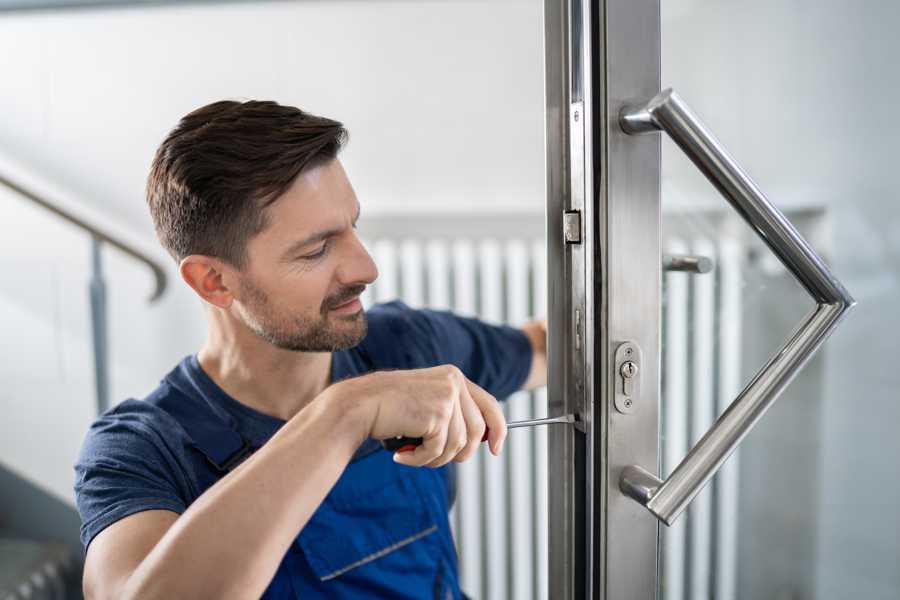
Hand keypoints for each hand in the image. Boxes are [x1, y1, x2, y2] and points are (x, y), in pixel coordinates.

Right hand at [336, 365, 506, 467]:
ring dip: (434, 458)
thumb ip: (452, 414)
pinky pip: (438, 451)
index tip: (497, 449)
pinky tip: (402, 454)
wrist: (358, 405)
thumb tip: (481, 440)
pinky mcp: (436, 414)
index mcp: (453, 377)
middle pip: (477, 432)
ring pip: (458, 445)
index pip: (489, 404)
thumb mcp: (426, 403)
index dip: (498, 429)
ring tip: (413, 455)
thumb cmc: (388, 409)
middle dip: (459, 453)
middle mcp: (454, 382)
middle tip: (433, 458)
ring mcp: (446, 397)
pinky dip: (420, 460)